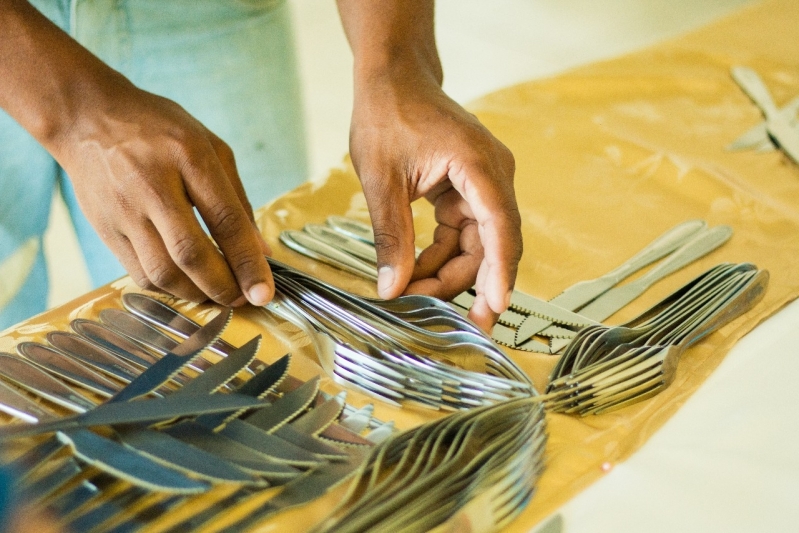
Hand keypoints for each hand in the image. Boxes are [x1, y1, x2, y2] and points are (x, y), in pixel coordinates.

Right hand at [53, 80, 273, 306]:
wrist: (87, 118)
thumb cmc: (159, 131)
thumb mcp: (209, 147)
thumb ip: (237, 200)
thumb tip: (262, 252)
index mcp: (189, 156)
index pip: (225, 220)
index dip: (248, 262)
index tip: (264, 292)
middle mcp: (153, 184)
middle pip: (191, 253)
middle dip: (223, 286)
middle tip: (243, 299)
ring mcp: (124, 209)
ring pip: (162, 271)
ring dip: (196, 294)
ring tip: (217, 294)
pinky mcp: (105, 228)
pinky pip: (140, 273)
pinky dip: (169, 288)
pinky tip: (187, 285)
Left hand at [349, 71, 521, 330]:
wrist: (393, 80)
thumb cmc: (387, 116)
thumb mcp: (381, 179)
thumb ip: (391, 236)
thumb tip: (393, 289)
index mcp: (478, 165)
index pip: (499, 225)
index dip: (500, 271)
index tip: (496, 307)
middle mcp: (492, 174)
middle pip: (492, 243)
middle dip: (469, 283)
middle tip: (451, 322)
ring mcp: (483, 182)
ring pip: (478, 243)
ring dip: (450, 271)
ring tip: (415, 293)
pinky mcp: (469, 189)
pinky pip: (463, 232)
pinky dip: (442, 254)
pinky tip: (416, 270)